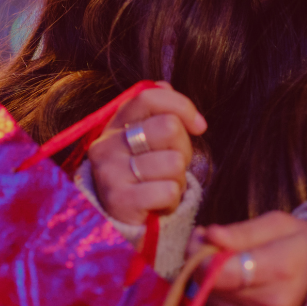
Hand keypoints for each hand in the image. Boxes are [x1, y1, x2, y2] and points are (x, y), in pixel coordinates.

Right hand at [88, 82, 207, 224]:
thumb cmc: (143, 175)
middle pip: (168, 127)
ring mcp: (109, 173)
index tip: (199, 126)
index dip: (182, 106)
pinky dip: (172, 200)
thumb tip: (165, 84)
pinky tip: (158, 204)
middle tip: (172, 166)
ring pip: (172, 162)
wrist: (123, 221)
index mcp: (115, 124)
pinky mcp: (119, 201)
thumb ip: (157, 111)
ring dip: (177, 179)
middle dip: (183, 149)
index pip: (149, 96)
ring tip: (161, 186)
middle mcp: (106, 144)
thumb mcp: (148, 140)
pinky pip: (168, 191)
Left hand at [187, 212, 306, 305]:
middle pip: (210, 287)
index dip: (199, 254)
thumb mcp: (279, 226)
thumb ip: (242, 231)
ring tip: (231, 271)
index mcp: (280, 269)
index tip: (201, 239)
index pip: (219, 271)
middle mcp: (273, 305)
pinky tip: (235, 294)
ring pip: (210, 305)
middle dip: (202, 266)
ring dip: (210, 287)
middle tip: (214, 249)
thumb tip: (209, 235)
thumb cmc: (302, 248)